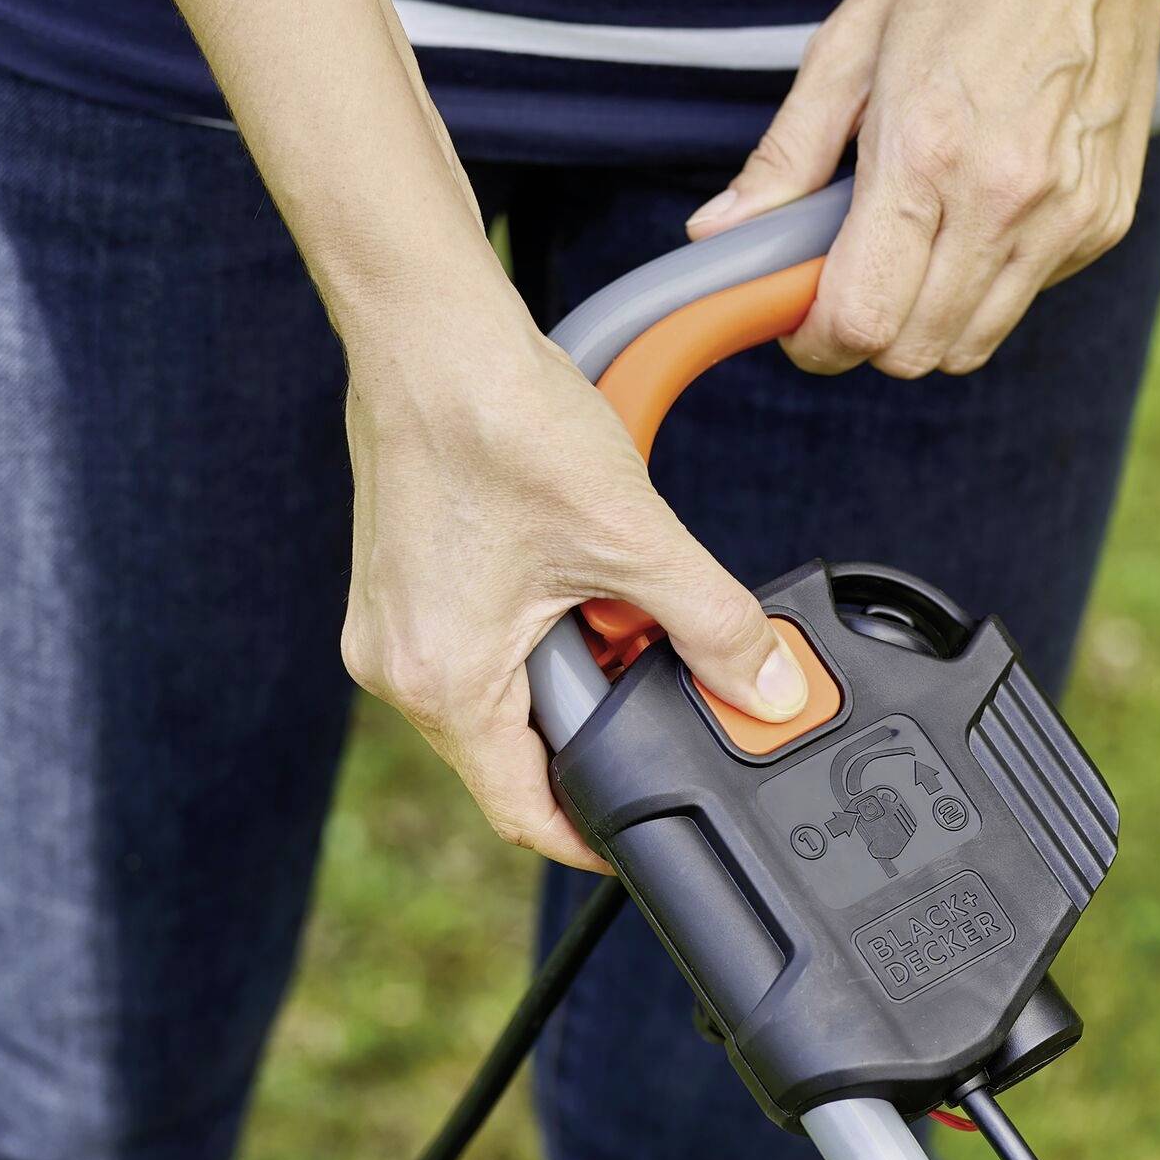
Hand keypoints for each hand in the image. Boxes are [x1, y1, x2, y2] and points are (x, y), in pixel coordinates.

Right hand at [338, 253, 809, 871]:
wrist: (426, 329)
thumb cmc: (501, 419)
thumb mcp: (633, 537)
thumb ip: (713, 626)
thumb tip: (769, 691)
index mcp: (443, 681)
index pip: (523, 810)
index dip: (595, 830)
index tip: (649, 827)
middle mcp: (399, 669)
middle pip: (513, 755)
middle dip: (595, 726)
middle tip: (651, 675)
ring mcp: (389, 629)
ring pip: (500, 697)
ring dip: (568, 671)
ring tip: (610, 603)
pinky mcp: (397, 588)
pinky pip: (476, 647)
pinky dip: (536, 632)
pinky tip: (571, 574)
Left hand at [685, 0, 1159, 376]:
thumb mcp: (851, 44)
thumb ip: (785, 157)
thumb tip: (720, 234)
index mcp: (928, 153)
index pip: (861, 319)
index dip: (814, 339)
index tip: (796, 313)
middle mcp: (1005, 199)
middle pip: (913, 352)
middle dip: (864, 334)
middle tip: (845, 276)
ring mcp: (1066, 217)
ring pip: (970, 346)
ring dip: (923, 322)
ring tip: (909, 246)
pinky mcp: (1106, 220)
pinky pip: (1024, 301)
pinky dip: (985, 287)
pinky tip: (975, 214)